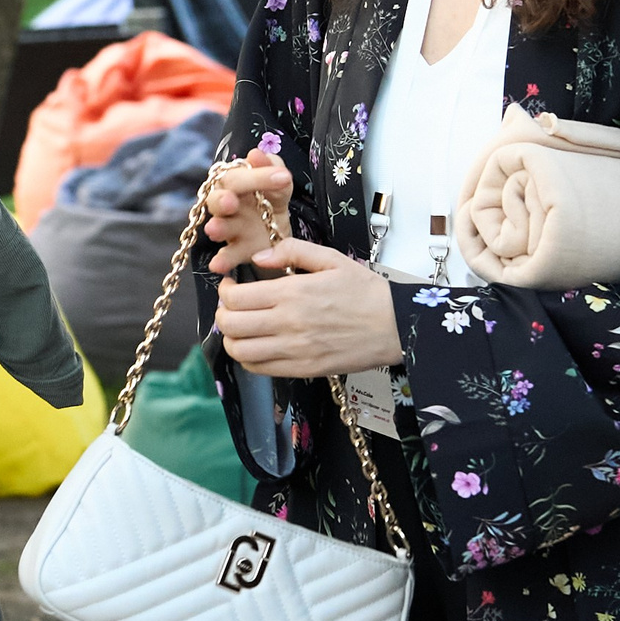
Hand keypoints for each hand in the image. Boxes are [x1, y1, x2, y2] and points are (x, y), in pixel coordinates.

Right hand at [204, 149, 293, 276]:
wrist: (277, 231)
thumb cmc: (271, 200)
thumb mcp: (279, 184)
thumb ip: (272, 168)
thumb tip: (256, 153)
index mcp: (235, 183)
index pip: (237, 175)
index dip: (257, 176)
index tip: (283, 177)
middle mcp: (226, 204)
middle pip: (218, 199)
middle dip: (222, 200)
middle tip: (231, 202)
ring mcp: (230, 228)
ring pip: (218, 226)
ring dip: (217, 228)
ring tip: (215, 230)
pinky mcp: (236, 250)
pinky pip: (226, 256)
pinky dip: (221, 261)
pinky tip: (217, 266)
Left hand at [215, 239, 402, 377]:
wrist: (397, 326)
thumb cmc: (365, 292)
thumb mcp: (331, 259)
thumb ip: (290, 250)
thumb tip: (259, 257)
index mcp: (292, 293)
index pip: (235, 298)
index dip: (224, 291)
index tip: (232, 286)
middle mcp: (288, 323)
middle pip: (230, 325)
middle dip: (223, 314)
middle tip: (232, 307)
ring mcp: (295, 350)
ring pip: (240, 352)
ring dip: (232, 339)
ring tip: (242, 328)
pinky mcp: (304, 370)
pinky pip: (261, 369)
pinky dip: (249, 359)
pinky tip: (259, 345)